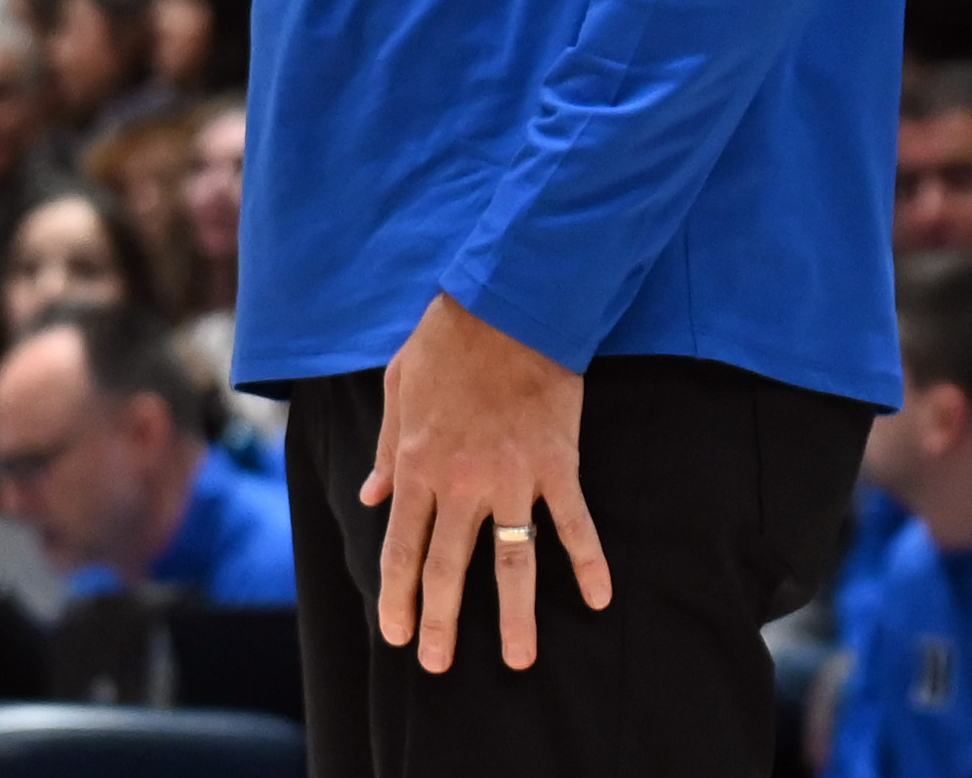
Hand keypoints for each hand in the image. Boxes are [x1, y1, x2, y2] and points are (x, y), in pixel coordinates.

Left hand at [364, 294, 607, 672]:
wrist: (508, 306)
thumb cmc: (448, 342)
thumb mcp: (398, 388)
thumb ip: (385, 448)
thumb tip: (371, 497)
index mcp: (417, 465)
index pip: (401, 547)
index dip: (398, 596)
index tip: (397, 633)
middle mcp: (461, 483)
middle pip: (448, 567)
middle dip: (441, 621)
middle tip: (438, 664)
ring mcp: (511, 479)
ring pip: (512, 562)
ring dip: (516, 615)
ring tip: (520, 660)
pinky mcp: (555, 466)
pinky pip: (574, 524)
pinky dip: (589, 561)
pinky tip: (599, 598)